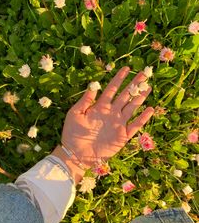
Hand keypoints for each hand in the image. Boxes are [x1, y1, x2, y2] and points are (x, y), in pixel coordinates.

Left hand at [53, 67, 153, 182]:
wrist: (76, 154)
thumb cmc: (73, 133)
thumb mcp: (75, 113)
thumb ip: (85, 100)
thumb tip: (93, 84)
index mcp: (100, 106)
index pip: (112, 89)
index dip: (119, 78)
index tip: (126, 68)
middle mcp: (111, 113)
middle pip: (125, 95)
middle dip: (134, 84)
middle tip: (144, 73)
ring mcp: (118, 124)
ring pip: (132, 107)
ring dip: (140, 98)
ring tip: (148, 87)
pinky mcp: (122, 136)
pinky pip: (135, 125)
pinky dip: (143, 118)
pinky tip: (150, 109)